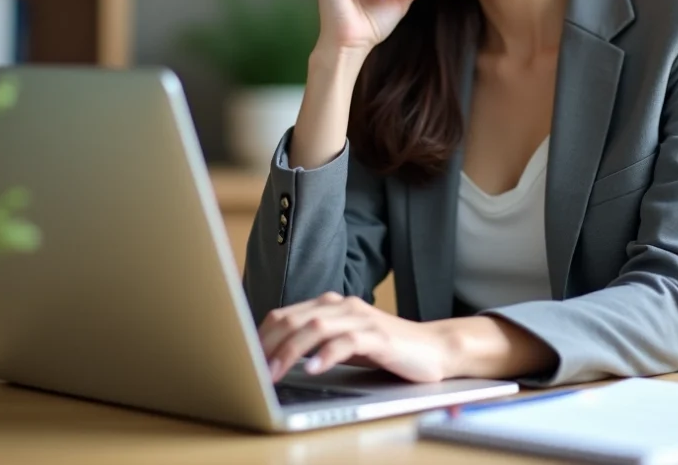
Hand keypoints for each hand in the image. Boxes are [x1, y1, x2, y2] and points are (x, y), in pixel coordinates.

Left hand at [259, 292, 450, 383]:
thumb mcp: (343, 343)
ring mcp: (361, 319)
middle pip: (295, 319)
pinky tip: (313, 369)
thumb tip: (273, 358)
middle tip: (253, 369)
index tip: (244, 358)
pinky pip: (347, 342)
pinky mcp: (379, 336)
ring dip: (291, 352)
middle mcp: (343, 306)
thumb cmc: (385, 349)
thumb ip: (315, 342)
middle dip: (269, 345)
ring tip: (274, 372)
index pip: (284, 314)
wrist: (433, 348)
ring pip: (316, 327)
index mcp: (330, 304)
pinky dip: (326, 355)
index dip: (261, 336)